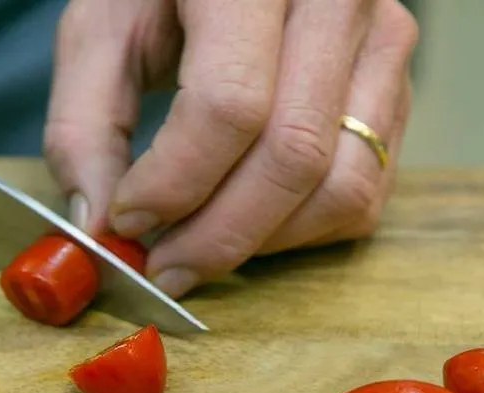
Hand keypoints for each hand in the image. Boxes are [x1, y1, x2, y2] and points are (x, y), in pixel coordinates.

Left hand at [44, 0, 417, 298]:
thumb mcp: (102, 32)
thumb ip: (84, 125)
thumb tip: (97, 225)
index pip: (231, 103)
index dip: (176, 181)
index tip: (127, 220)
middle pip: (292, 155)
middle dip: (218, 235)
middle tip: (164, 268)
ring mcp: (381, 45)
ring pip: (340, 187)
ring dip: (263, 243)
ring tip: (200, 249)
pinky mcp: (398, 90)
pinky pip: (365, 193)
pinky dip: (302, 232)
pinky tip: (249, 225)